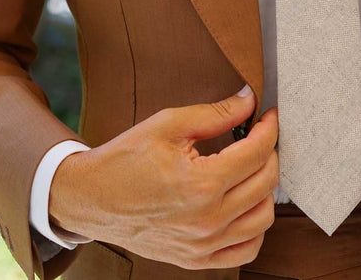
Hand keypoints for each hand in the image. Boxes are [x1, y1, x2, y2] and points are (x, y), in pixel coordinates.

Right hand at [49, 85, 278, 269]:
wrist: (90, 199)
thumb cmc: (125, 159)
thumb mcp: (168, 125)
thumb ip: (215, 114)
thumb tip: (249, 101)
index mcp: (201, 183)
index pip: (257, 152)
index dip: (269, 128)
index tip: (269, 115)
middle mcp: (207, 219)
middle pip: (266, 183)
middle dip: (269, 152)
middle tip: (258, 137)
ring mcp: (203, 245)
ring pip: (263, 218)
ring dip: (265, 188)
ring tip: (251, 168)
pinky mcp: (196, 259)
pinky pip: (246, 249)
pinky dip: (255, 227)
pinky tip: (245, 204)